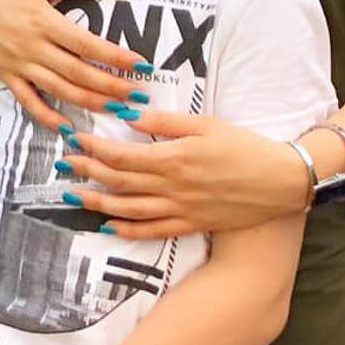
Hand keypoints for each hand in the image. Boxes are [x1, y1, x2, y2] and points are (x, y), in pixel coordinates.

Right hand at [0, 0, 146, 125]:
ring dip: (91, 103)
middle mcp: (33, 47)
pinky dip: (48, 116)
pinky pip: (29, 101)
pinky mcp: (5, 76)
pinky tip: (68, 127)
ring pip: (60, 90)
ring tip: (117, 110)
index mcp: (43, 21)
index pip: (87, 44)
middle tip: (139, 97)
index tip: (141, 66)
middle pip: (79, 73)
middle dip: (113, 87)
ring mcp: (18, 65)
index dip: (116, 57)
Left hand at [55, 107, 310, 238]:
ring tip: (73, 195)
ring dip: (98, 202)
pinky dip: (128, 230)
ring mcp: (181, 209)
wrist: (282, 182)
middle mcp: (172, 187)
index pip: (122, 155)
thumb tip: (127, 114)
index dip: (93, 148)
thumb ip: (164, 122)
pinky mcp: (191, 224)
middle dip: (87, 172)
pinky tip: (109, 225)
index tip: (74, 139)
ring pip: (129, 209)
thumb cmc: (245, 146)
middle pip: (119, 181)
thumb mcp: (205, 124)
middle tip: (63, 164)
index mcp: (174, 158)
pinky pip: (153, 231)